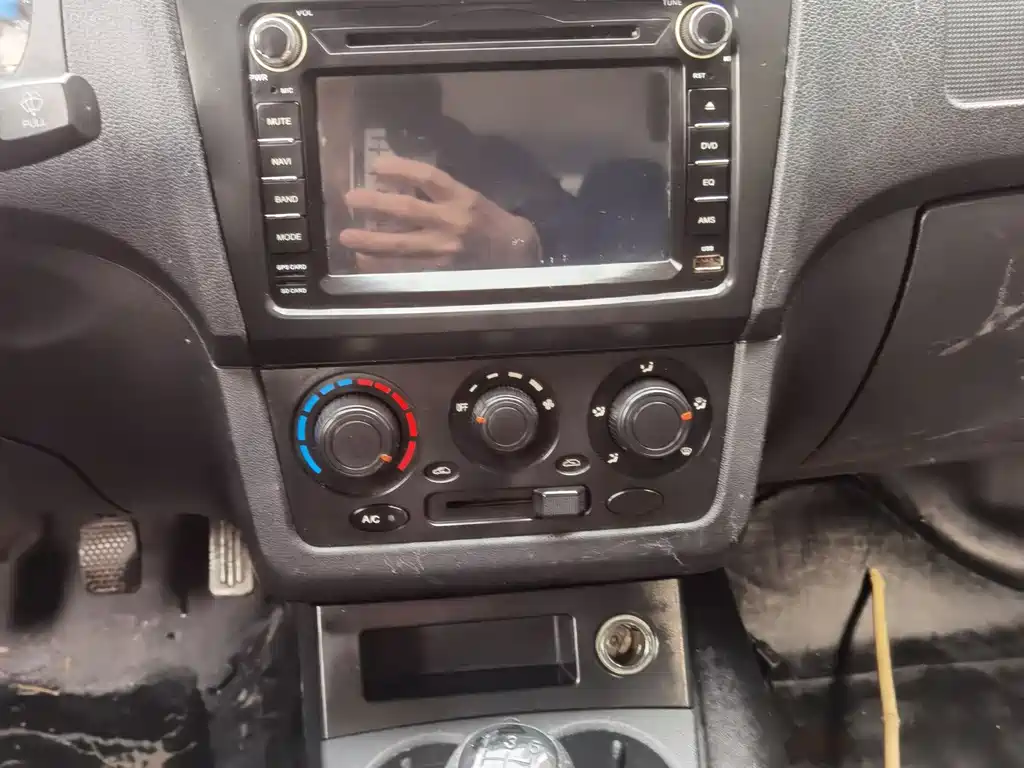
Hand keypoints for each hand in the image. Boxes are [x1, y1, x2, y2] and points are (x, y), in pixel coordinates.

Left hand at [340, 155, 540, 271]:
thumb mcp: (470, 197)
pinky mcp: (442, 271)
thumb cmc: (491, 222)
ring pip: (401, 244)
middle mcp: (453, 221)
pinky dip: (383, 265)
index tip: (376, 166)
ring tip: (347, 237)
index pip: (427, 177)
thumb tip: (398, 186)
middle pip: (407, 210)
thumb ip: (439, 192)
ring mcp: (446, 249)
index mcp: (462, 197)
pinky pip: (406, 268)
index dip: (400, 169)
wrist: (517, 254)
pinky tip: (364, 261)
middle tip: (350, 199)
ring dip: (371, 241)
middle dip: (375, 204)